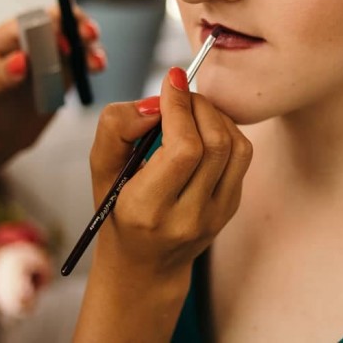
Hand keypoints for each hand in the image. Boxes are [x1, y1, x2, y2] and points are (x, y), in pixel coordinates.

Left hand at [0, 8, 104, 156]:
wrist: (0, 132)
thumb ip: (1, 76)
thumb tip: (21, 60)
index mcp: (10, 37)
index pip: (34, 20)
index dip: (51, 24)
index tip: (60, 41)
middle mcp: (35, 39)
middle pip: (62, 21)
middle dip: (77, 23)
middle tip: (88, 34)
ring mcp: (55, 53)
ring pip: (78, 38)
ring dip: (90, 43)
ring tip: (95, 61)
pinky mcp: (70, 69)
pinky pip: (86, 59)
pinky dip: (95, 60)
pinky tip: (97, 67)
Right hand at [89, 67, 252, 281]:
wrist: (144, 264)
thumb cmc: (118, 207)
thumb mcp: (101, 169)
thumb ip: (116, 128)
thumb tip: (156, 102)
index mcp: (147, 210)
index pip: (182, 149)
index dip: (180, 107)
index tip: (171, 79)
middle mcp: (187, 217)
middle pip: (214, 143)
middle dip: (198, 105)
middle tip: (179, 93)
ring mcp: (215, 215)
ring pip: (235, 146)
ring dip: (215, 114)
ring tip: (191, 110)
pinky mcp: (231, 207)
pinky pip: (241, 155)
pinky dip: (226, 129)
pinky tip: (203, 129)